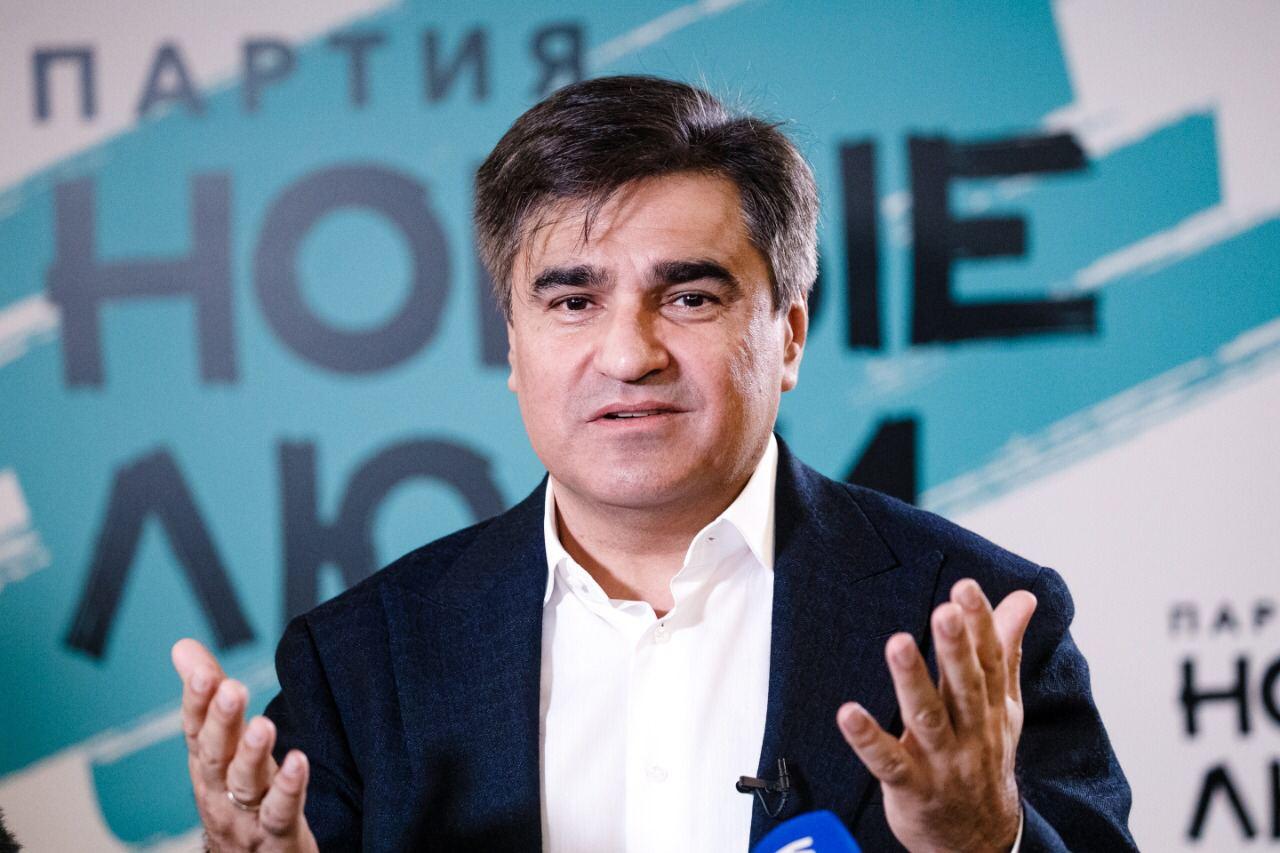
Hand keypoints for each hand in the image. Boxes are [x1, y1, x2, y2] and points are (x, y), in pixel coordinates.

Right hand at [171, 638, 318, 852]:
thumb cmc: (236, 796)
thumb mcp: (221, 747)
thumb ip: (208, 696)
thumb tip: (183, 645)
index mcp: (207, 763)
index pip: (195, 727)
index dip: (196, 701)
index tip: (201, 670)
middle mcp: (220, 788)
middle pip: (215, 753)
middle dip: (220, 720)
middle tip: (230, 687)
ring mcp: (246, 815)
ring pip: (244, 783)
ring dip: (251, 753)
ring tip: (262, 724)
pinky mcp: (277, 835)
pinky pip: (280, 812)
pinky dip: (288, 789)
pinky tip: (298, 762)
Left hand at [837, 579, 1036, 852]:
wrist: (979, 839)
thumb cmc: (985, 760)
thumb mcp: (1004, 705)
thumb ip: (1006, 650)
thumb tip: (1022, 600)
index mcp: (991, 707)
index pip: (990, 661)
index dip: (981, 624)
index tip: (967, 588)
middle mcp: (970, 732)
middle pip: (964, 686)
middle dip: (955, 648)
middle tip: (944, 611)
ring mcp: (941, 760)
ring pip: (927, 718)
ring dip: (912, 681)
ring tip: (898, 644)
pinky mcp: (911, 786)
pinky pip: (888, 762)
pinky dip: (868, 739)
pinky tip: (848, 714)